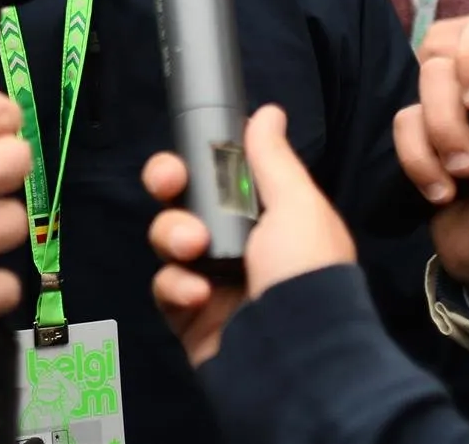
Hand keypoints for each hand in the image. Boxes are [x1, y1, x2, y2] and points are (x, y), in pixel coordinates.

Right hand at [145, 105, 355, 366]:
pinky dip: (176, 286)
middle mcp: (237, 247)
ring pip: (167, 242)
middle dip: (170, 192)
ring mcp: (211, 283)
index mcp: (265, 218)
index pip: (216, 178)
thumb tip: (268, 112)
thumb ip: (272, 158)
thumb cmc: (304, 271)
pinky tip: (198, 293)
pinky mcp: (189, 317)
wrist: (297, 356)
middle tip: (171, 188)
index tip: (183, 160)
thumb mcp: (297, 205)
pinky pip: (164, 288)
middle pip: (181, 203)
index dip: (192, 164)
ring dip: (173, 237)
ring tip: (194, 251)